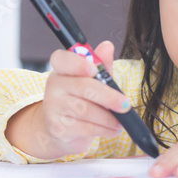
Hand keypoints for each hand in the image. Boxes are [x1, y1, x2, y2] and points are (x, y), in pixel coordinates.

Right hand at [5, 41, 129, 159]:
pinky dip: (103, 130)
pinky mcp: (57, 128)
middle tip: (125, 105)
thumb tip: (107, 46)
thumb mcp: (94, 80)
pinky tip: (112, 129)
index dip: (78, 63)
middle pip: (82, 87)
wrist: (65, 130)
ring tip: (120, 121)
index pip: (62, 59)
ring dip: (108, 118)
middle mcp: (54, 85)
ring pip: (85, 110)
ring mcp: (53, 107)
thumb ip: (101, 65)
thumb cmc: (82, 100)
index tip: (94, 69)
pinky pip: (85, 128)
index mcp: (62, 68)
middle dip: (108, 97)